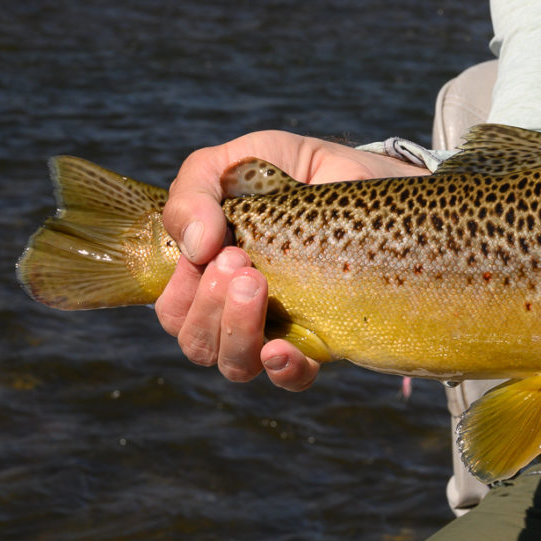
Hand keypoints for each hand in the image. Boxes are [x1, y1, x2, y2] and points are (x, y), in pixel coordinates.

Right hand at [155, 131, 425, 389]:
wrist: (365, 171)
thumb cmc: (292, 170)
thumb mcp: (238, 161)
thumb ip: (195, 189)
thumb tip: (195, 246)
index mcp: (210, 273)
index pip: (175, 310)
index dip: (182, 291)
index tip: (215, 249)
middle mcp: (240, 309)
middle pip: (198, 343)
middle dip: (210, 306)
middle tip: (241, 262)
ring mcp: (282, 327)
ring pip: (235, 365)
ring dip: (236, 331)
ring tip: (259, 285)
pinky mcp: (326, 338)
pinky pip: (294, 379)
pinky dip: (281, 370)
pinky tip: (281, 350)